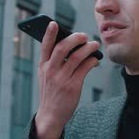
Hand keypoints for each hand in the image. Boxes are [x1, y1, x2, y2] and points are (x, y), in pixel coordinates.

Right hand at [35, 21, 99, 138]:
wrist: (50, 115)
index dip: (48, 34)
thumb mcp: (46, 76)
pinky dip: (91, 61)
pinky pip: (84, 69)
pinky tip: (95, 60)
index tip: (53, 23)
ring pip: (76, 57)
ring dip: (88, 48)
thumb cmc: (51, 92)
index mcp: (43, 67)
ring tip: (95, 45)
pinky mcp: (72, 87)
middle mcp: (50, 71)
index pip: (45, 47)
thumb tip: (72, 45)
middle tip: (84, 35)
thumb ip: (54, 62)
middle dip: (75, 38)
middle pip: (62, 48)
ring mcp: (61, 79)